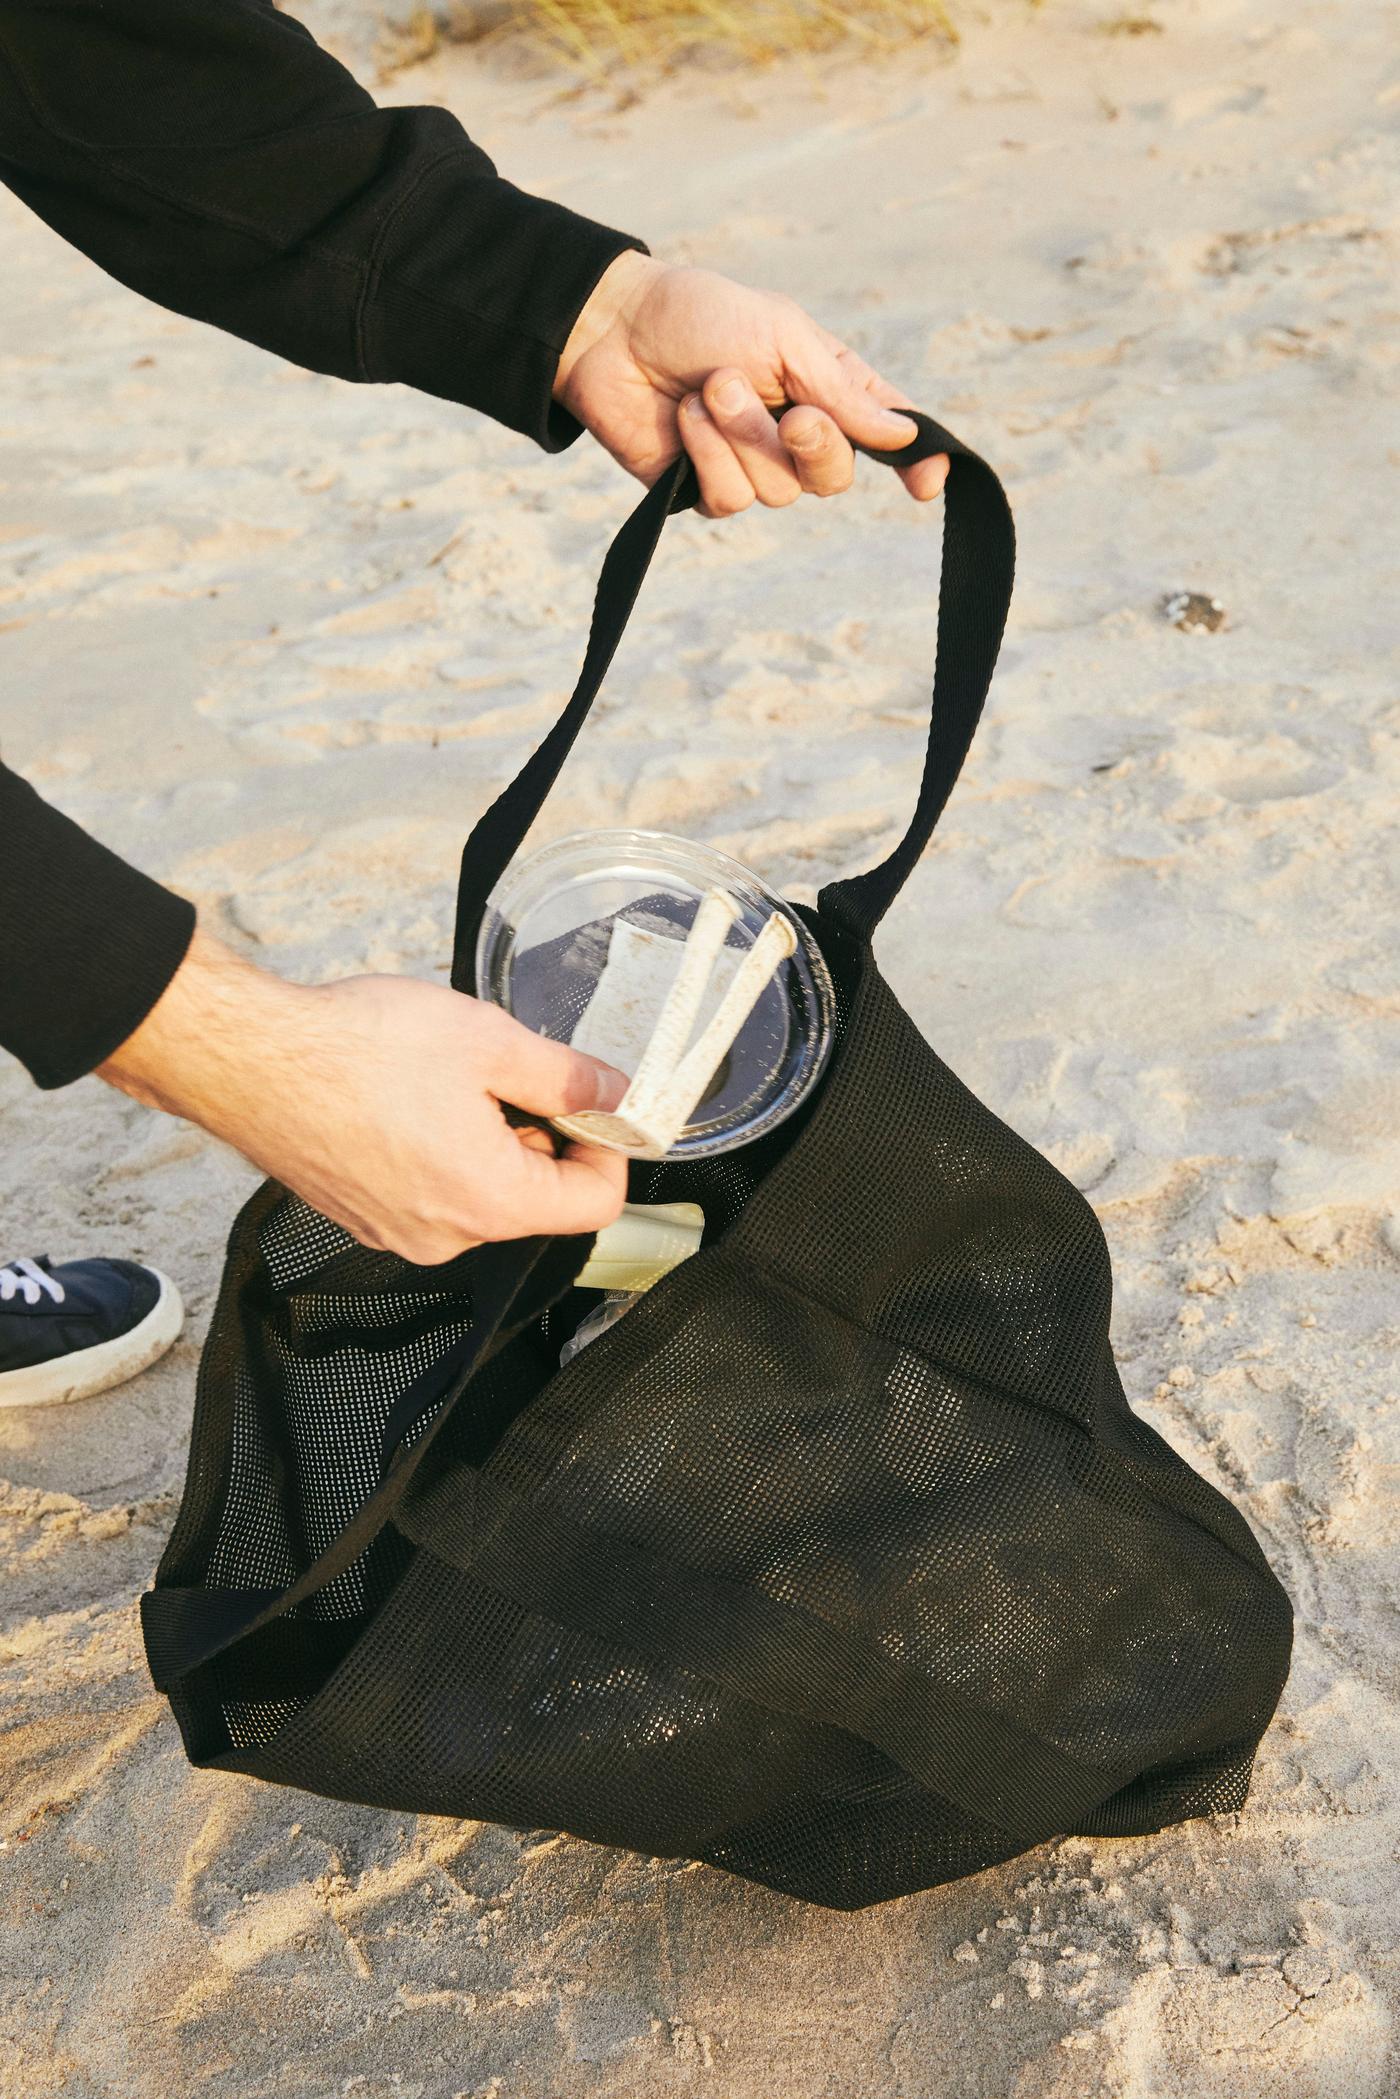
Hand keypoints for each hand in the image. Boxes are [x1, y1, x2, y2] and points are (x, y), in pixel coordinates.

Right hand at [99, 930, 628, 1264]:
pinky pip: (430, 1192)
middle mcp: (446, 1237)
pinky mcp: (362, 1217)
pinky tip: (410, 1096)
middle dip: (543, 1137)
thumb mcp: (489, 1042)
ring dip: (488, 1139)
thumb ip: (567, 1077)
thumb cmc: (356, 1049)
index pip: (596, 1206)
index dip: (610, 1149)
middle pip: (537, 1200)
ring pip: (481, 1194)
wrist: (248, 1059)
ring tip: (451, 1076)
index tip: (594, 1104)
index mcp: (489, 1203)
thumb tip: (617, 1095)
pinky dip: (440, 1150)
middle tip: (513, 1072)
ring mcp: (398, 1233)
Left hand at [553, 251, 947, 519]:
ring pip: (778, 491)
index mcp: (826, 389)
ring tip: (710, 387)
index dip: (914, 463)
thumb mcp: (784, 336)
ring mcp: (750, 467)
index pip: (884, 436)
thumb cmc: (700, 316)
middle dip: (815, 446)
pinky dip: (709, 455)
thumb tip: (904, 436)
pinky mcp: (704, 490)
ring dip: (744, 436)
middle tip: (792, 413)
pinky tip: (686, 419)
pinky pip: (730, 500)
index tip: (927, 484)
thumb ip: (842, 391)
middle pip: (834, 478)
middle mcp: (794, 436)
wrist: (614, 330)